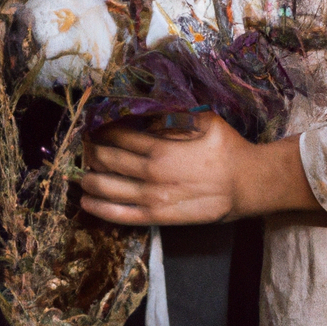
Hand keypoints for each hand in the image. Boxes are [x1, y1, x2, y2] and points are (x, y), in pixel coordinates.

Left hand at [80, 112, 321, 224]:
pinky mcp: (157, 217)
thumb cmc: (226, 147)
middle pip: (107, 160)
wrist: (245, 183)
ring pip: (107, 187)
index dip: (101, 129)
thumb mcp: (202, 118)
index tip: (93, 124)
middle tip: (84, 146)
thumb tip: (147, 108)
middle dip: (91, 151)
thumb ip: (173, 114)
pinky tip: (87, 201)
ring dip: (88, 177)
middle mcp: (150, 173)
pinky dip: (100, 208)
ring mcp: (152, 198)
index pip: (118, 135)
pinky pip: (120, 215)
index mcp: (160, 147)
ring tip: (81, 171)